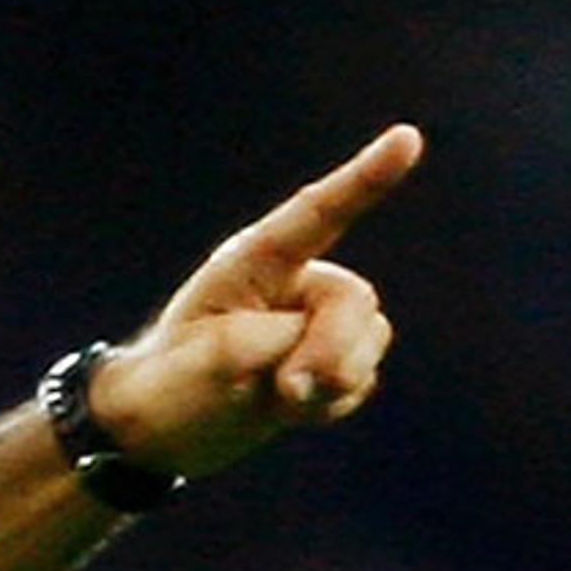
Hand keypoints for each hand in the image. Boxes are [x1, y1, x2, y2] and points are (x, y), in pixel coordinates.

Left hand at [85, 123, 423, 477]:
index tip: (407, 137)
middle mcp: (295, 282)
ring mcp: (318, 321)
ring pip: (370, 341)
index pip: (317, 214)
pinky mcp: (333, 360)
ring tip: (276, 397)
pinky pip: (362, 381)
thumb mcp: (201, 362)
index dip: (364, 178)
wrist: (163, 433)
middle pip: (355, 300)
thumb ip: (264, 346)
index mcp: (253, 261)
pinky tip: (288, 407)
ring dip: (331, 382)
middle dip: (331, 350)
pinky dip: (330, 405)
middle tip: (286, 389)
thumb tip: (319, 362)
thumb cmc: (170, 384)